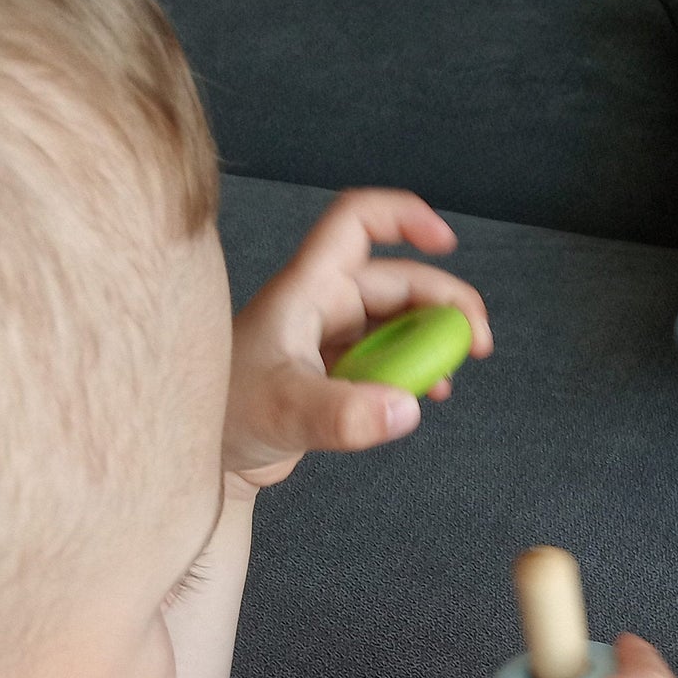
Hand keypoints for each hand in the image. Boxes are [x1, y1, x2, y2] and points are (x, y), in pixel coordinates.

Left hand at [222, 189, 492, 489]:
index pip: (357, 222)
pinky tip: (425, 397)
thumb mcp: (285, 412)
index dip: (404, 216)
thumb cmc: (224, 419)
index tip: (447, 241)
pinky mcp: (332, 376)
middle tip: (475, 345)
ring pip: (396, 323)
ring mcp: (328, 341)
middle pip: (397, 280)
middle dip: (443, 304)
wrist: (202, 461)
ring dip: (431, 342)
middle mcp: (321, 306)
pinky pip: (385, 360)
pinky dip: (412, 372)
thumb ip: (344, 416)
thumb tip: (407, 410)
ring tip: (451, 374)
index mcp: (307, 289)